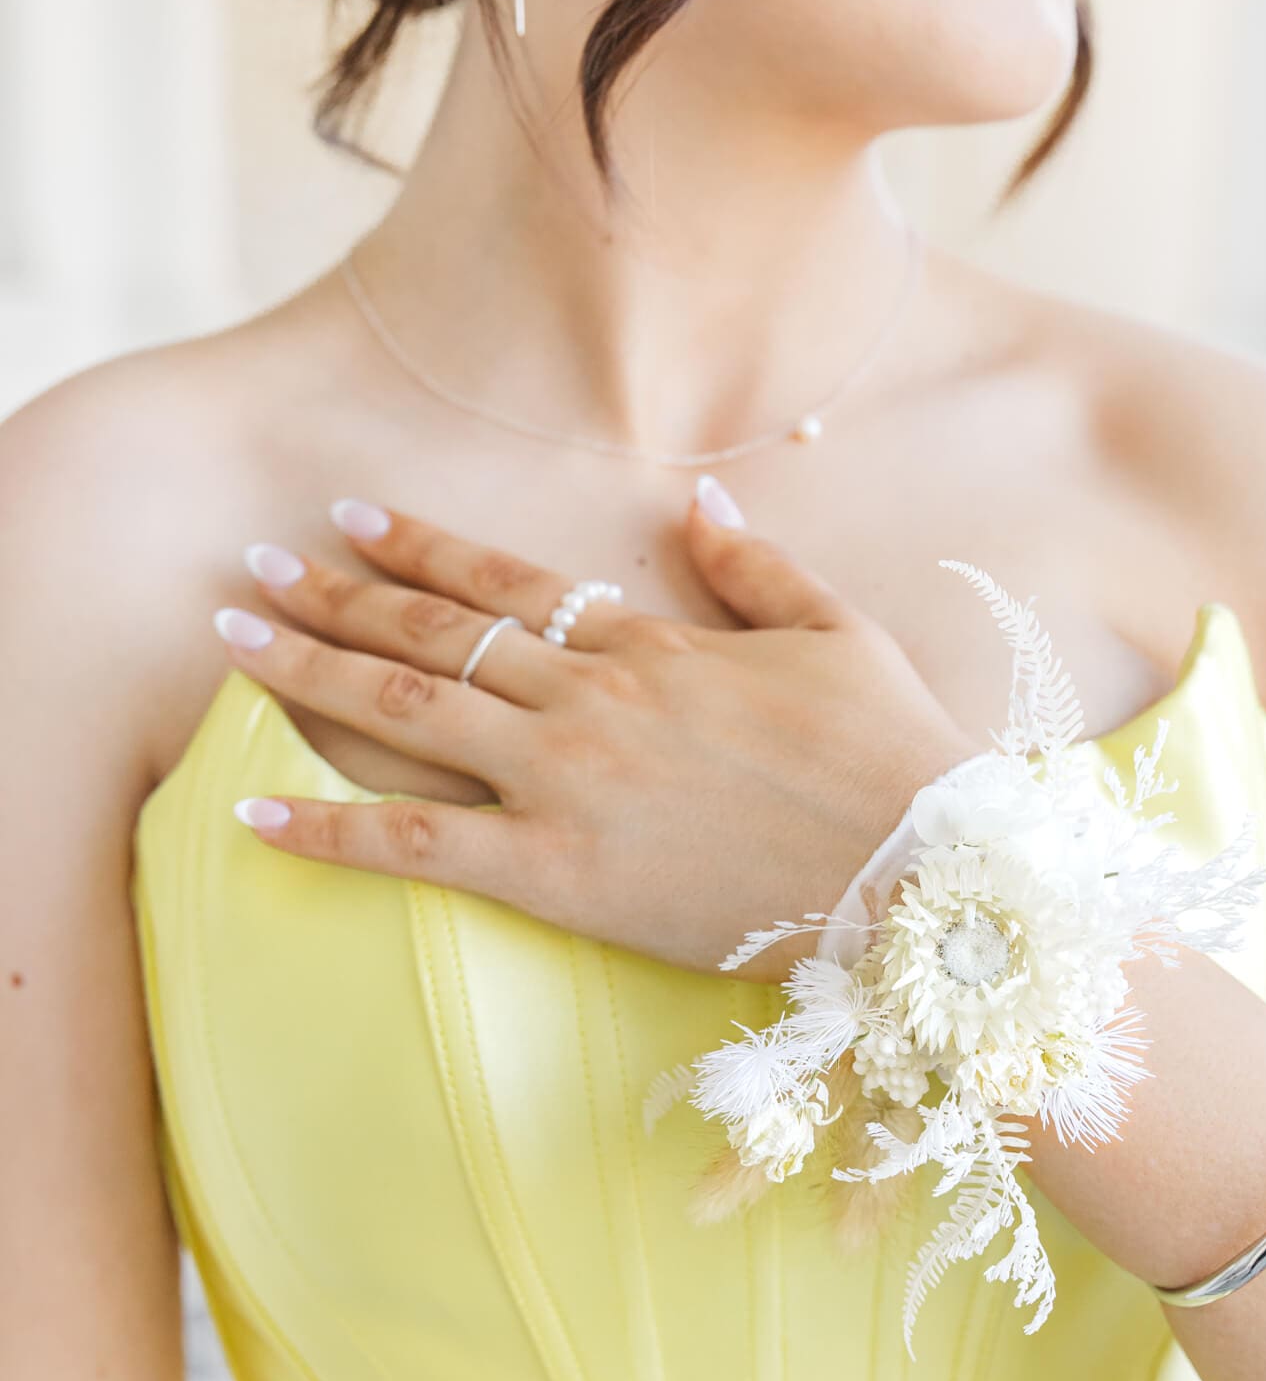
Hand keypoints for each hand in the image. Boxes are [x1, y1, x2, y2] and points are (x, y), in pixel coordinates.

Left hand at [219, 485, 978, 980]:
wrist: (922, 872)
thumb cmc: (894, 758)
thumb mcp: (839, 636)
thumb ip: (758, 569)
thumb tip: (698, 507)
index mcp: (649, 644)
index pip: (504, 581)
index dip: (418, 545)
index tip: (347, 515)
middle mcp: (587, 698)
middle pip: (431, 634)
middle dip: (331, 593)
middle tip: (249, 567)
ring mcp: (564, 782)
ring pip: (405, 711)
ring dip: (307, 667)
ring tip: (229, 637)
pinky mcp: (557, 874)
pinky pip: (416, 846)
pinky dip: (328, 828)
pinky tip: (253, 810)